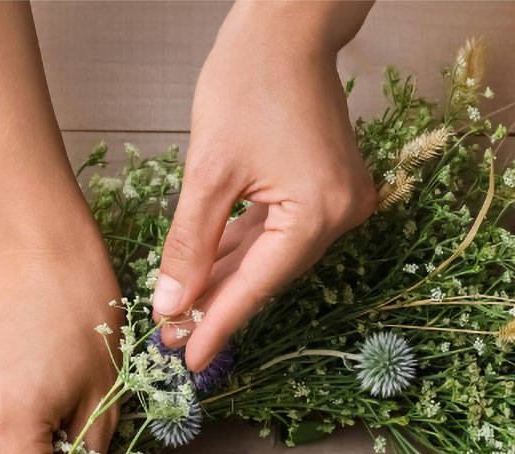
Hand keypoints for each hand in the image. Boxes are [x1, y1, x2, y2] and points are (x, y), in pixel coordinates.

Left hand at [153, 1, 375, 370]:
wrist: (289, 25)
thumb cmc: (249, 79)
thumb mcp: (208, 169)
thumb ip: (190, 244)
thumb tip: (172, 305)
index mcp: (318, 212)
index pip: (257, 285)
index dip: (218, 325)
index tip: (187, 360)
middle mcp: (341, 214)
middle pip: (268, 274)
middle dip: (219, 304)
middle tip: (175, 339)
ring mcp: (341, 201)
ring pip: (274, 255)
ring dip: (230, 279)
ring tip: (185, 310)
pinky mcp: (331, 188)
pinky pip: (283, 231)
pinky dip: (248, 248)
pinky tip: (214, 270)